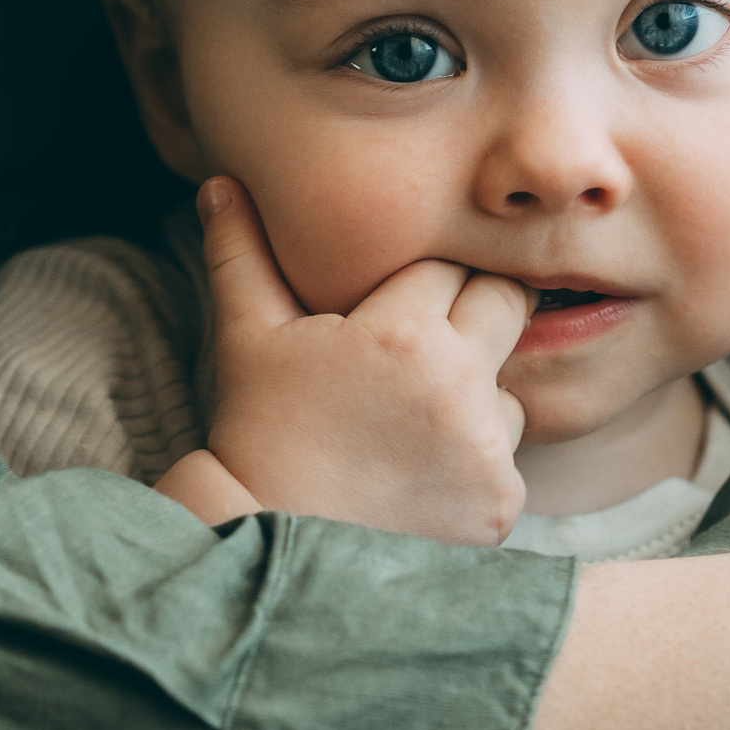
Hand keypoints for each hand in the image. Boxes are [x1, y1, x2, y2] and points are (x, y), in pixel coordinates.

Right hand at [170, 175, 527, 543]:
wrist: (270, 546)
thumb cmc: (258, 432)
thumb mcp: (248, 338)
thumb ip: (243, 252)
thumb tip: (221, 182)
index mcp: (403, 333)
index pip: (446, 266)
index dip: (414, 288)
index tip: (384, 320)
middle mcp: (458, 386)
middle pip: (505, 305)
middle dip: (467, 319)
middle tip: (413, 356)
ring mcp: (485, 450)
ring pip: (508, 387)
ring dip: (474, 396)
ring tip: (406, 428)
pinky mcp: (500, 504)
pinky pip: (508, 458)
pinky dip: (473, 463)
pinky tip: (417, 478)